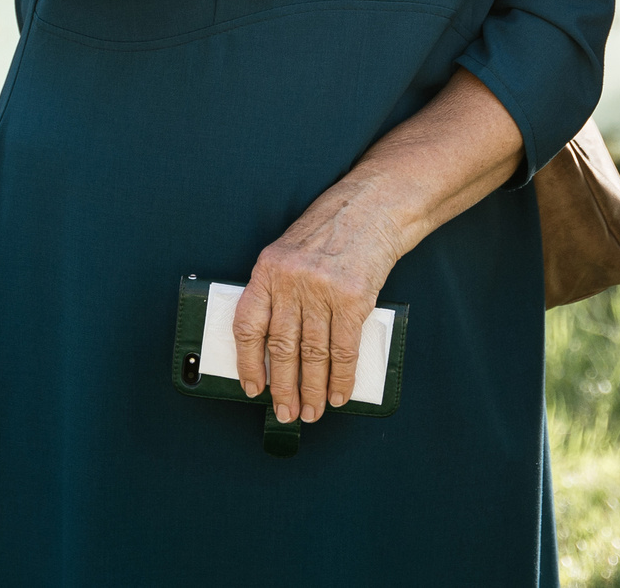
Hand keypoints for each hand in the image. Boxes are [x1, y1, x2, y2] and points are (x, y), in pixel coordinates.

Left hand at [231, 180, 405, 424]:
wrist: (371, 207)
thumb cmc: (330, 231)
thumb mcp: (291, 252)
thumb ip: (279, 291)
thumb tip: (275, 348)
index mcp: (268, 269)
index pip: (248, 325)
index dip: (248, 362)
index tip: (253, 387)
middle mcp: (292, 281)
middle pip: (282, 347)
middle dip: (283, 387)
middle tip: (286, 412)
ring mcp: (323, 290)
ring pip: (313, 355)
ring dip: (313, 390)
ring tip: (312, 411)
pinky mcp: (354, 299)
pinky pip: (344, 350)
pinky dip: (341, 378)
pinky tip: (338, 393)